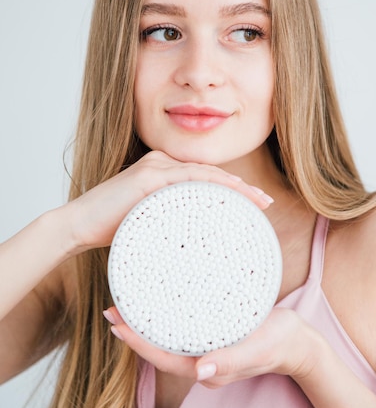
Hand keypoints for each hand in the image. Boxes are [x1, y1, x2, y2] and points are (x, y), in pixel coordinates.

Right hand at [65, 150, 273, 252]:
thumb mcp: (148, 223)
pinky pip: (189, 178)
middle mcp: (161, 164)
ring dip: (235, 186)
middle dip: (242, 188)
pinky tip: (233, 194)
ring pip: (205, 173)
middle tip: (266, 203)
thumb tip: (193, 244)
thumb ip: (170, 222)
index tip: (255, 204)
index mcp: (163, 173)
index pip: (205, 178)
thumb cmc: (111, 228)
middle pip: (211, 174)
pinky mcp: (148, 176)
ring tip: (258, 200)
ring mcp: (155, 166)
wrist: (78, 225)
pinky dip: (214, 185)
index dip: (233, 189)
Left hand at [104, 304, 320, 385]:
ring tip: (128, 304)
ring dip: (147, 324)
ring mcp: (207, 352)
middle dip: (135, 332)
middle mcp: (202, 363)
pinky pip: (183, 330)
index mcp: (208, 369)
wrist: (298, 341)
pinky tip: (160, 303)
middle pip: (160, 349)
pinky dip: (166, 318)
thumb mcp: (258, 348)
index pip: (163, 358)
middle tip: (112, 307)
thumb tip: (200, 371)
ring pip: (169, 340)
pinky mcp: (214, 338)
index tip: (116, 324)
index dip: (138, 343)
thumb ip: (232, 360)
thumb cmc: (279, 343)